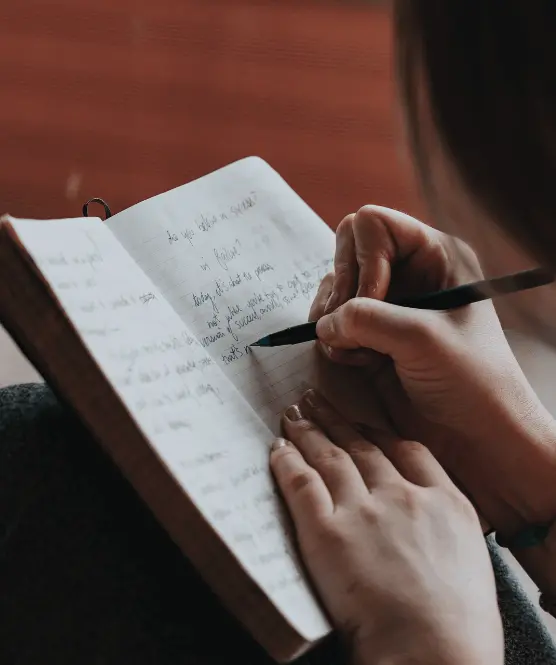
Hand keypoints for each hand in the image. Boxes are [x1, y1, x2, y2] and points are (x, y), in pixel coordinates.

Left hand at [270, 390, 503, 664]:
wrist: (434, 652)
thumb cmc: (460, 624)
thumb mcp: (470, 560)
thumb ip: (443, 527)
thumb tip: (424, 523)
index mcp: (444, 500)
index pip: (406, 449)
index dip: (377, 430)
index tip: (361, 422)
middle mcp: (401, 495)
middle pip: (362, 445)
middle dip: (336, 420)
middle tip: (316, 401)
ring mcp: (363, 511)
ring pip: (329, 457)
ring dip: (309, 431)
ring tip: (294, 414)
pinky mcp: (327, 532)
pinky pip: (301, 484)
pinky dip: (287, 462)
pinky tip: (279, 448)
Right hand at [312, 205, 555, 537]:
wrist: (479, 439)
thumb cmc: (472, 383)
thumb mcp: (421, 338)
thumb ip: (365, 317)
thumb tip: (323, 323)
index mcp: (435, 256)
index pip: (373, 225)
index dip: (363, 260)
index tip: (372, 301)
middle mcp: (408, 275)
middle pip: (345, 253)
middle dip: (341, 291)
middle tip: (352, 328)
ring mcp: (387, 307)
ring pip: (333, 290)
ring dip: (335, 321)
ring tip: (360, 352)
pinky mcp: (371, 338)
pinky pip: (332, 324)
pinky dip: (335, 343)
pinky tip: (360, 363)